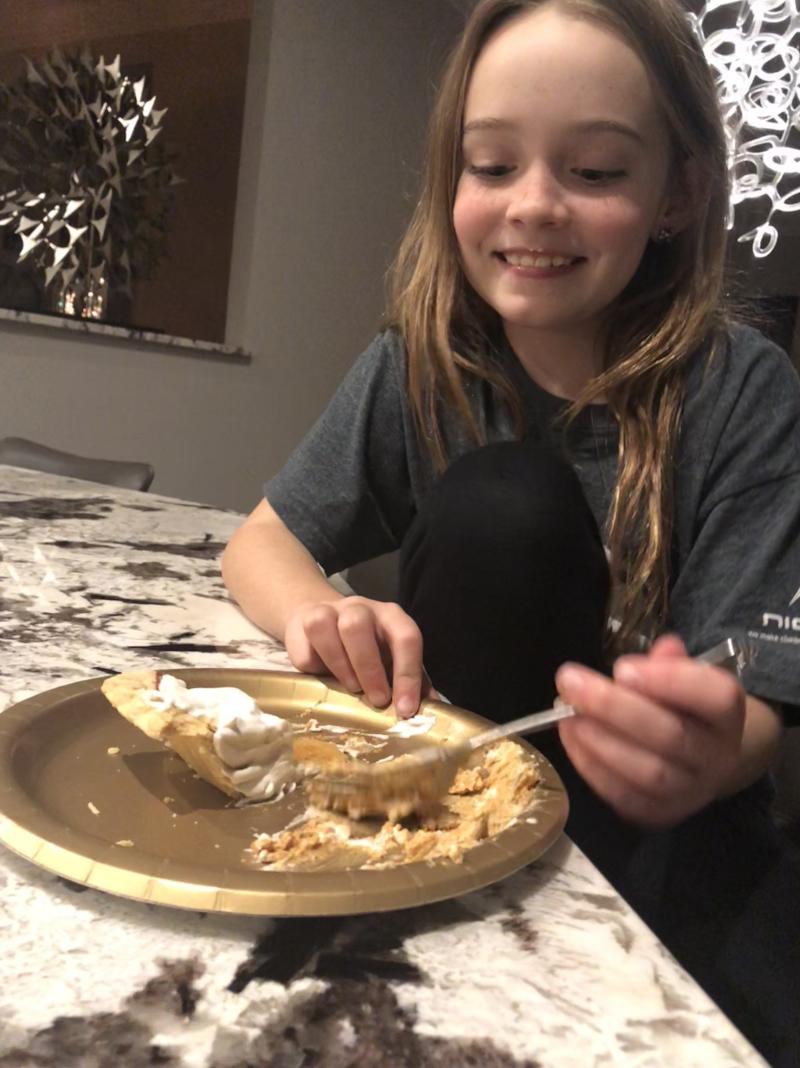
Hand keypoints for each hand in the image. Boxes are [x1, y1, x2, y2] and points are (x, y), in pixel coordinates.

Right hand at [283, 596, 425, 717]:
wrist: (325, 619)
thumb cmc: (369, 646)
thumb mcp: (394, 658)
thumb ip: (412, 680)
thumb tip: (432, 711)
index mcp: (391, 617)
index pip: (405, 637)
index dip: (407, 675)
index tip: (405, 709)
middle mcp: (361, 608)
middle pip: (358, 626)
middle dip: (369, 669)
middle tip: (376, 700)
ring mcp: (329, 611)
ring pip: (326, 626)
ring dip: (339, 664)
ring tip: (350, 688)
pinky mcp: (303, 623)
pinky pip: (304, 649)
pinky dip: (314, 669)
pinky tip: (323, 678)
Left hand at [555, 634, 745, 827]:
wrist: (699, 758)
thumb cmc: (682, 707)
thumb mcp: (684, 676)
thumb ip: (671, 662)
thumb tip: (664, 648)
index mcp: (728, 714)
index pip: (717, 697)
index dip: (670, 681)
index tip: (620, 667)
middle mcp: (718, 756)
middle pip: (671, 735)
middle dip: (613, 707)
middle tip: (569, 682)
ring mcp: (692, 791)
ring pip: (648, 772)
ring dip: (598, 741)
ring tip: (566, 714)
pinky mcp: (662, 814)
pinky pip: (626, 797)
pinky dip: (592, 768)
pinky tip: (571, 738)